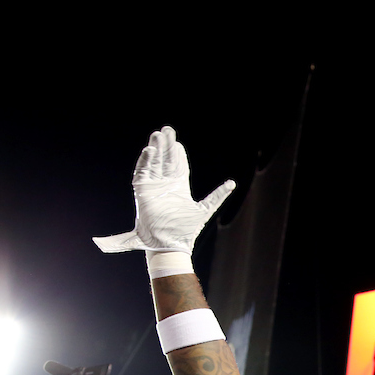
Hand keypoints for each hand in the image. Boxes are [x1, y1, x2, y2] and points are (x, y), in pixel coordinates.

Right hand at [94, 126, 234, 253]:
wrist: (170, 244)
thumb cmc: (186, 231)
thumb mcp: (205, 209)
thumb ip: (217, 196)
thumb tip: (232, 183)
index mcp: (179, 189)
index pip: (178, 166)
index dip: (177, 153)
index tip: (177, 141)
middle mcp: (165, 186)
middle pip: (165, 161)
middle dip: (166, 146)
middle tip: (167, 130)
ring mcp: (153, 188)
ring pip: (154, 163)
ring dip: (155, 149)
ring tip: (158, 135)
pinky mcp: (142, 192)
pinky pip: (142, 173)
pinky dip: (146, 161)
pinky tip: (150, 150)